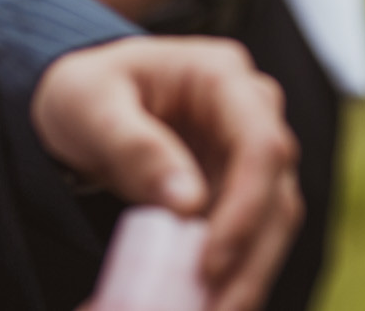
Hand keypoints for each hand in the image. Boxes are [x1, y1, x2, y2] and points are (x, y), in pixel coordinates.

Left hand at [35, 36, 301, 310]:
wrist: (86, 100)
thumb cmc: (86, 91)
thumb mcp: (89, 105)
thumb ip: (135, 148)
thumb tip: (188, 205)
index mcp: (222, 77)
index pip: (261, 145)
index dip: (247, 208)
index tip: (210, 265)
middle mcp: (251, 114)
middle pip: (278, 194)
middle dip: (250, 263)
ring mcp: (247, 156)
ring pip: (272, 225)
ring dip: (245, 280)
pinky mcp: (236, 193)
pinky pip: (246, 241)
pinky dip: (227, 281)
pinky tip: (199, 308)